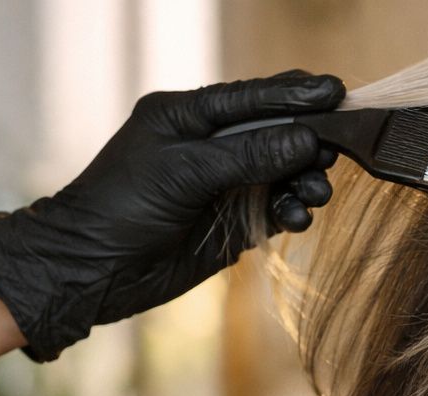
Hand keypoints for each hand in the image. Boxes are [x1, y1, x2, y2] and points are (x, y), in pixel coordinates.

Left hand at [0, 71, 345, 362]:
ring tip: (316, 194)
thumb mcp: (184, 172)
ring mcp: (223, 185)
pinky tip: (297, 219)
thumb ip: (248, 155)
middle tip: (334, 154)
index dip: (294, 96)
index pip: (252, 98)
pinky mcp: (233, 222)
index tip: (335, 92)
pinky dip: (292, 212)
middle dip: (308, 143)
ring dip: (304, 181)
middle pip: (275, 134)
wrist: (93, 270)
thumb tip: (306, 140)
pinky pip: (276, 209)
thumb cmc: (121, 208)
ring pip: (282, 174)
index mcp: (188, 117)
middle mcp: (209, 146)